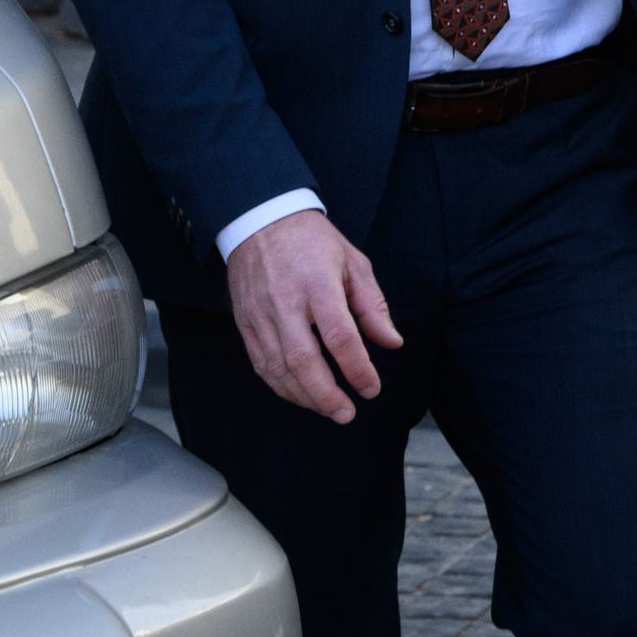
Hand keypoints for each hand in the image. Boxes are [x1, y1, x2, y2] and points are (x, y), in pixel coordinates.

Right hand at [222, 210, 401, 423]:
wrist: (260, 222)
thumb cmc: (313, 243)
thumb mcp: (354, 264)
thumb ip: (373, 306)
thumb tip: (391, 342)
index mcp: (318, 286)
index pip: (340, 337)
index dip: (357, 369)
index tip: (371, 388)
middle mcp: (285, 304)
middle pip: (302, 361)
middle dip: (326, 395)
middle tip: (347, 414)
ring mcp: (260, 316)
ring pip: (278, 368)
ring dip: (304, 396)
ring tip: (329, 410)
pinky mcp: (244, 323)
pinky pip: (261, 364)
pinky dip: (281, 386)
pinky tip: (301, 395)